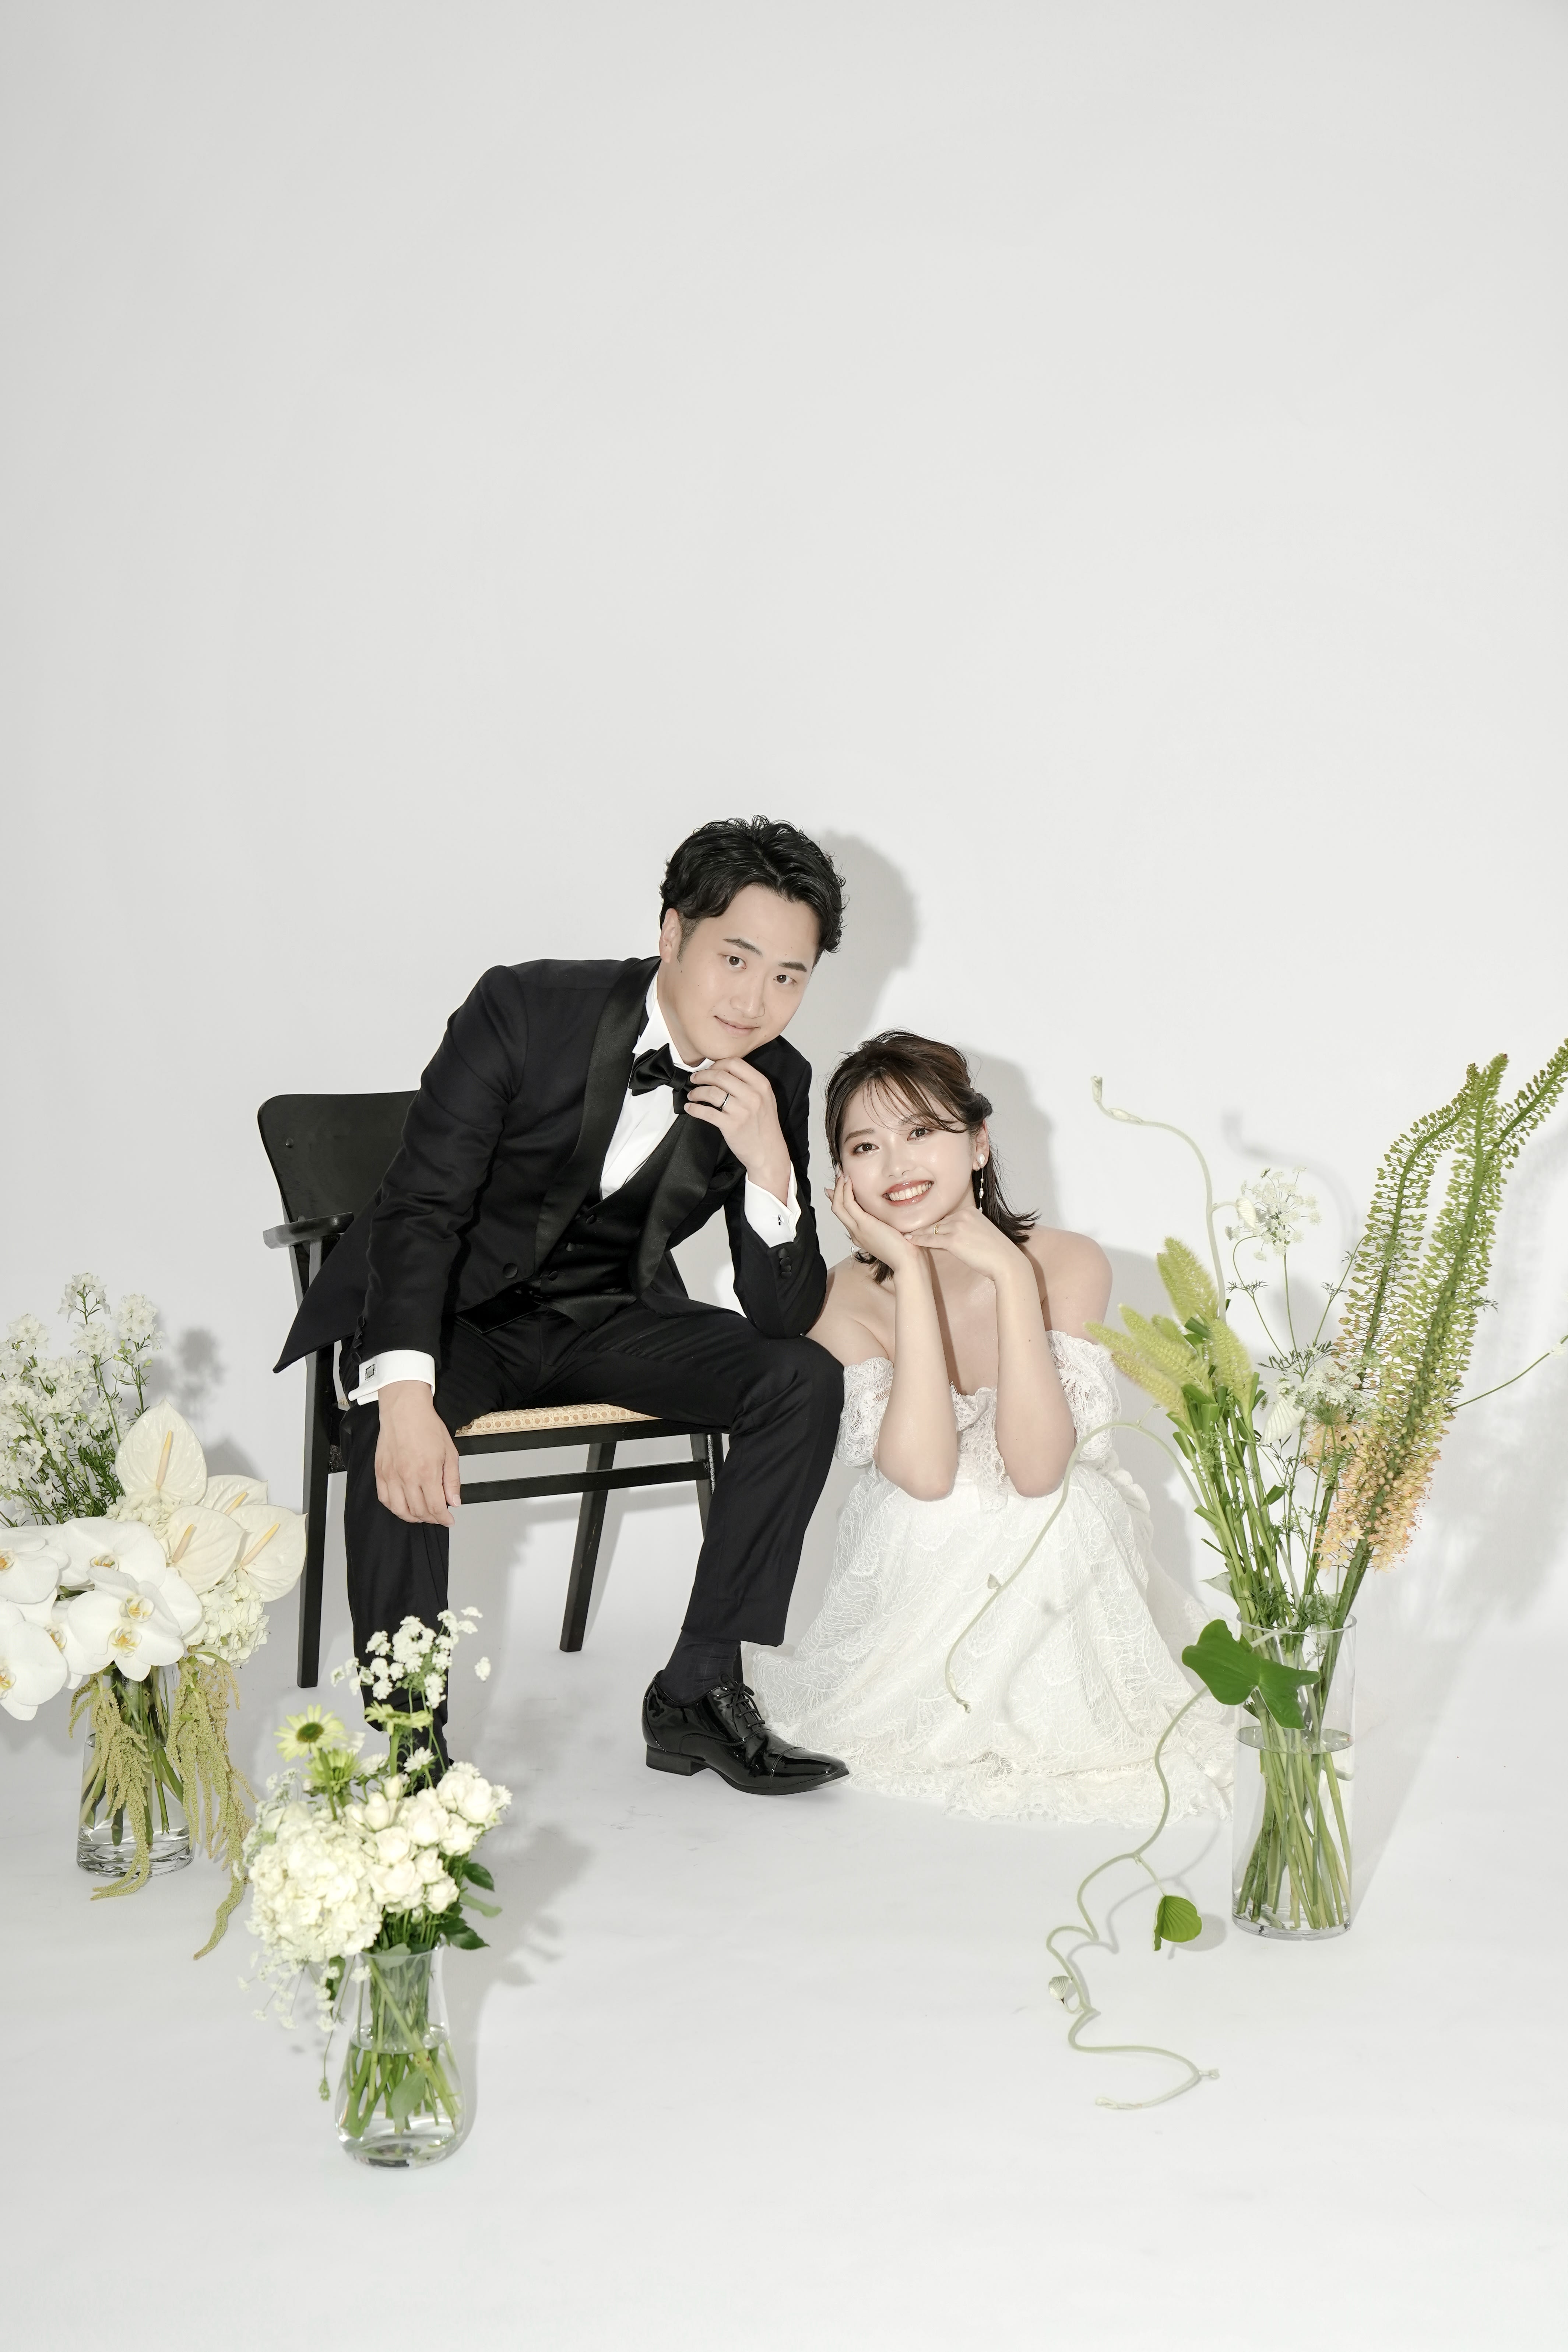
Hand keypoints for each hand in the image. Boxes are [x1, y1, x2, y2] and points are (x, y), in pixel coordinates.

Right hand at [375, 1382, 461, 1525]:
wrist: (404, 1411)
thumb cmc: (428, 1427)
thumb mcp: (450, 1452)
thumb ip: (452, 1480)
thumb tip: (454, 1502)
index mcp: (427, 1472)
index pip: (436, 1507)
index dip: (443, 1519)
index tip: (448, 1520)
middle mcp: (407, 1477)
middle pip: (419, 1511)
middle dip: (431, 1519)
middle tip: (438, 1517)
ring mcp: (391, 1476)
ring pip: (400, 1510)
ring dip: (413, 1517)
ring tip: (422, 1515)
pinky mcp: (380, 1472)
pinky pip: (385, 1499)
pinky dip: (395, 1508)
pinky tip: (404, 1506)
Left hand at [684, 1056, 790, 1198]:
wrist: (769, 1153)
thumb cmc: (765, 1126)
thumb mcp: (765, 1099)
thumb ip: (749, 1084)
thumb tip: (722, 1072)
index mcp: (761, 1085)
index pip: (734, 1063)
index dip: (717, 1064)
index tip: (709, 1070)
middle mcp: (753, 1095)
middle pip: (720, 1075)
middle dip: (702, 1076)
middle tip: (694, 1079)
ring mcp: (742, 1110)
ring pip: (711, 1092)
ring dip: (697, 1092)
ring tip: (692, 1095)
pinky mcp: (731, 1125)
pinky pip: (706, 1112)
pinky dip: (694, 1108)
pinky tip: (690, 1108)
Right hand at [828, 1171, 923, 1277]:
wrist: (907, 1263)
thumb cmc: (904, 1250)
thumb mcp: (891, 1233)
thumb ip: (884, 1223)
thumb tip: (884, 1213)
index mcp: (860, 1236)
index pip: (844, 1215)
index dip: (838, 1199)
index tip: (838, 1186)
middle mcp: (855, 1233)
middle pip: (837, 1209)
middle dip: (836, 1190)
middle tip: (838, 1174)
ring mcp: (857, 1230)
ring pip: (839, 1206)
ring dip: (839, 1187)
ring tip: (842, 1174)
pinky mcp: (864, 1224)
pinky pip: (849, 1204)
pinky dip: (846, 1191)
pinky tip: (849, 1181)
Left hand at [910, 1198, 1027, 1285]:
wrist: (1006, 1262)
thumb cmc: (996, 1251)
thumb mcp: (981, 1233)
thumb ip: (968, 1229)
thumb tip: (954, 1236)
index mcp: (970, 1211)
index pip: (947, 1217)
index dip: (934, 1224)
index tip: (922, 1225)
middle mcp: (963, 1215)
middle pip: (938, 1222)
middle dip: (923, 1226)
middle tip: (907, 1227)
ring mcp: (958, 1226)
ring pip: (932, 1229)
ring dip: (917, 1232)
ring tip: (904, 1234)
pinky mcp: (954, 1240)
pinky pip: (931, 1240)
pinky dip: (919, 1240)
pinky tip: (909, 1240)